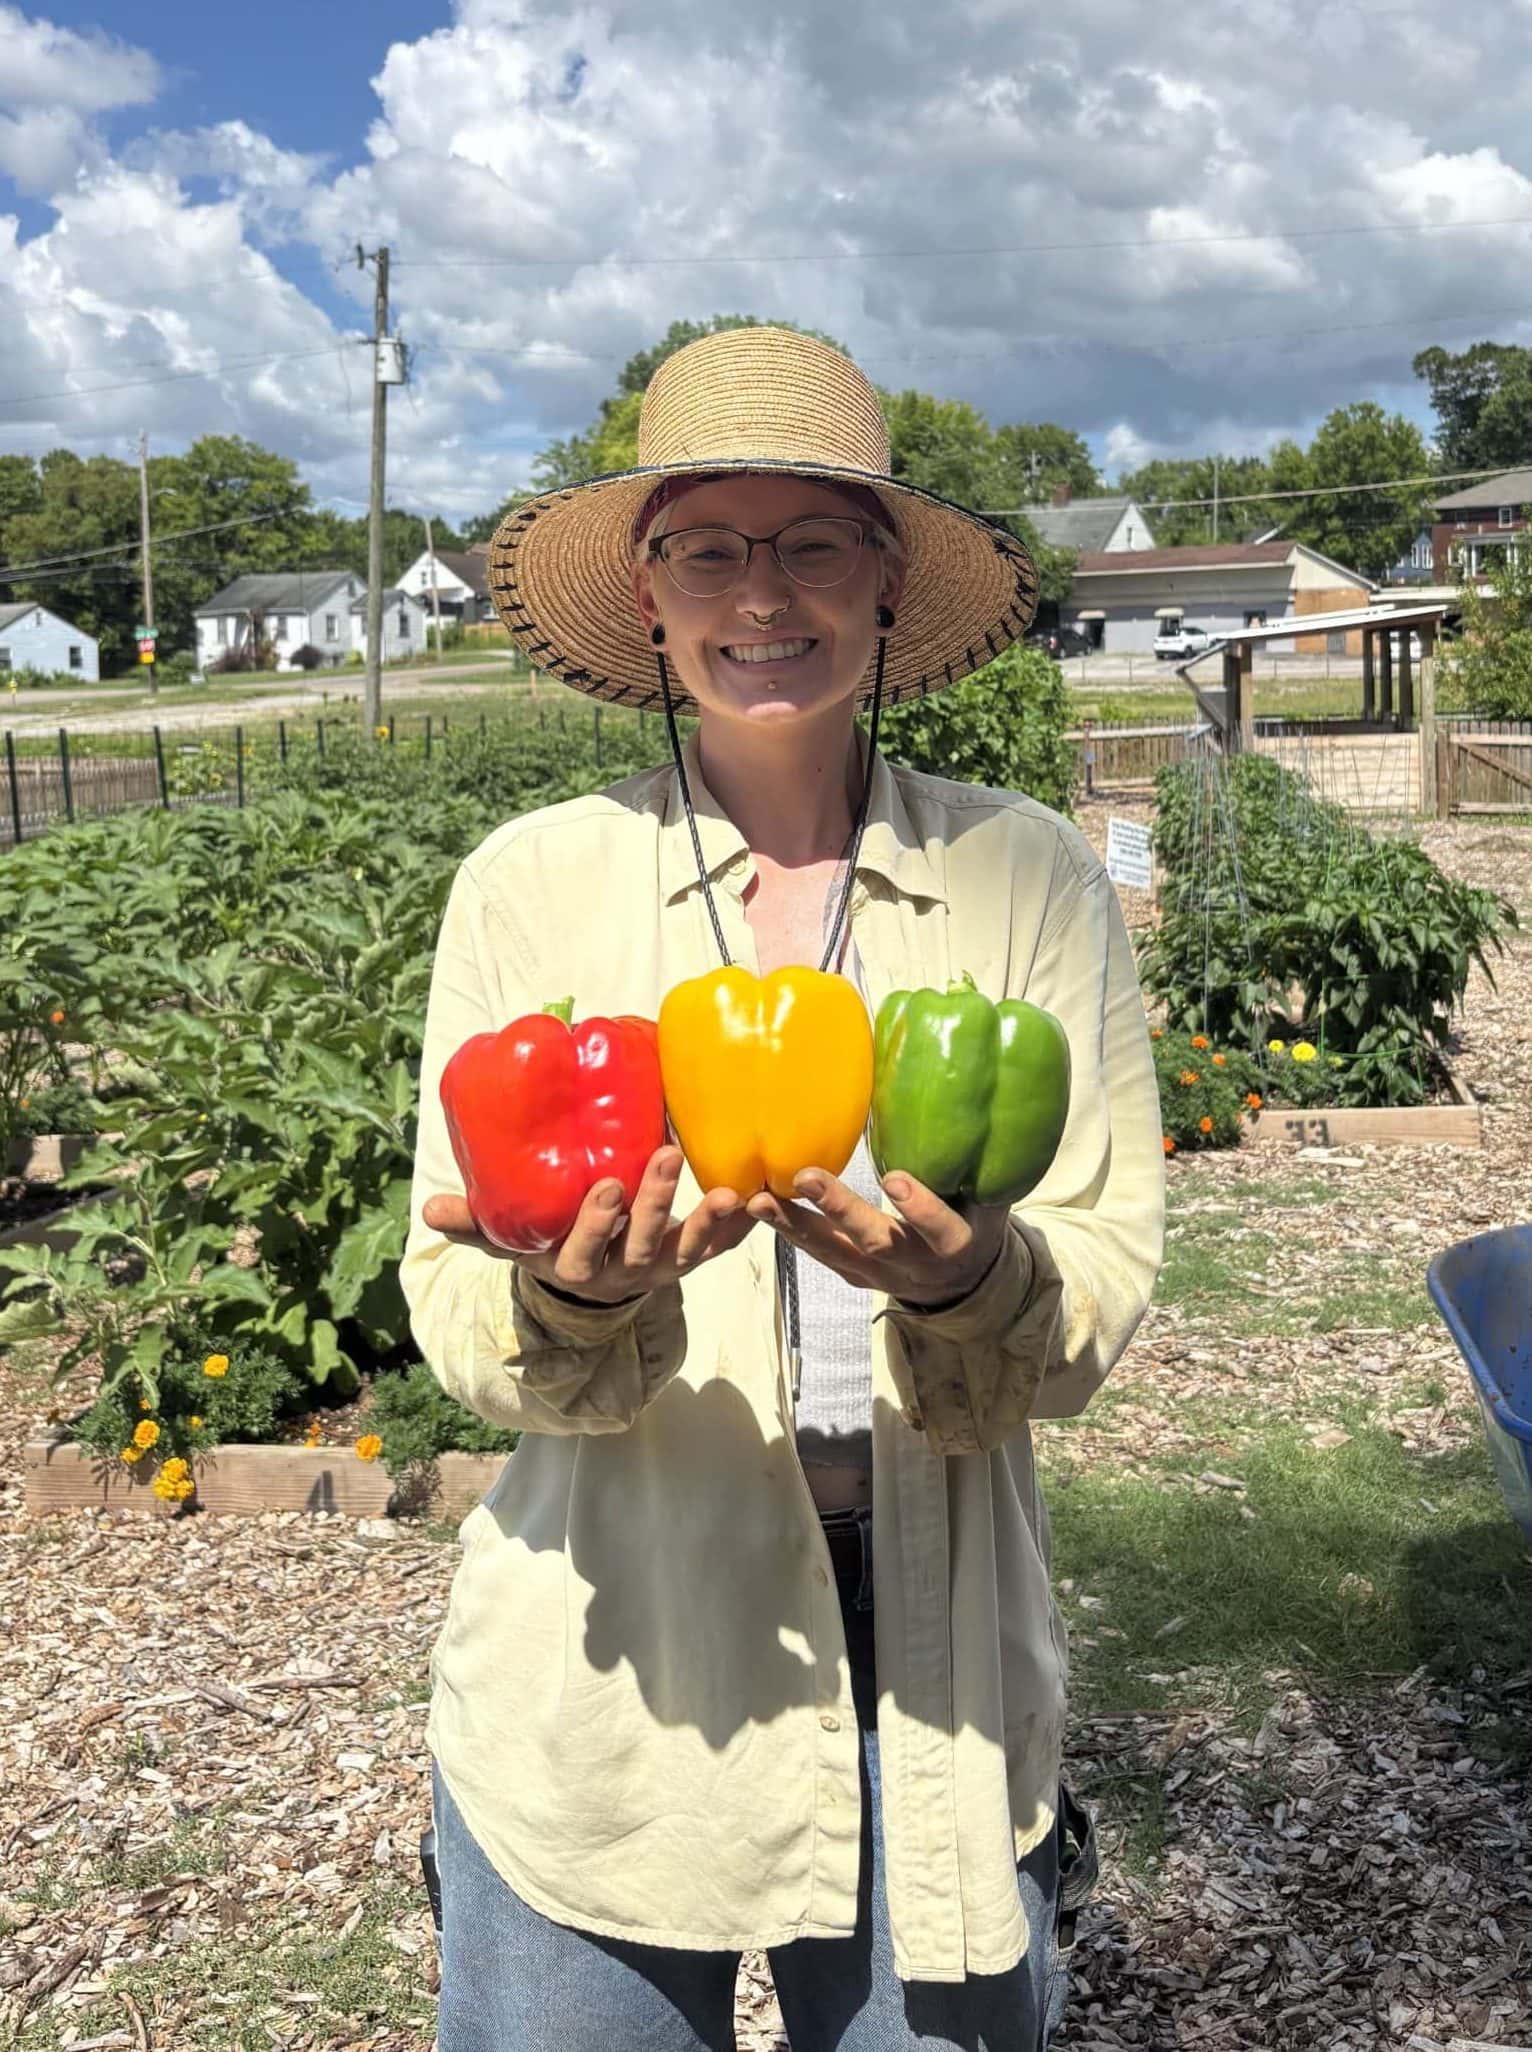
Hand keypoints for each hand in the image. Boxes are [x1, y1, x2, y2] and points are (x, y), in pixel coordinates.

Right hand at [421, 1146, 753, 1305]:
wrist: (592, 1283)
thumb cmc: (549, 1245)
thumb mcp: (510, 1241)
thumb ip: (476, 1226)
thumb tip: (430, 1212)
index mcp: (578, 1268)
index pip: (585, 1254)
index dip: (597, 1225)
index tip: (606, 1187)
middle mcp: (624, 1275)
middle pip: (643, 1248)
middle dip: (654, 1206)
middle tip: (666, 1159)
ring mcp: (663, 1269)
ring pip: (690, 1253)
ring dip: (710, 1224)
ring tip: (730, 1192)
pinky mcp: (693, 1258)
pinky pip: (723, 1247)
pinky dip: (743, 1227)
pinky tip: (761, 1199)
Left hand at [746, 1168, 1010, 1308]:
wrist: (960, 1285)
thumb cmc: (973, 1223)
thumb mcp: (988, 1202)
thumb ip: (976, 1168)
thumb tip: (965, 1106)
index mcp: (954, 1245)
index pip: (939, 1228)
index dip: (919, 1208)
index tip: (895, 1178)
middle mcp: (913, 1264)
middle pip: (875, 1239)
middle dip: (838, 1209)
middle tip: (805, 1177)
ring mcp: (877, 1274)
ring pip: (832, 1251)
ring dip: (793, 1224)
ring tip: (758, 1199)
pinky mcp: (851, 1274)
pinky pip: (816, 1253)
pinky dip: (786, 1231)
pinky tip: (758, 1208)